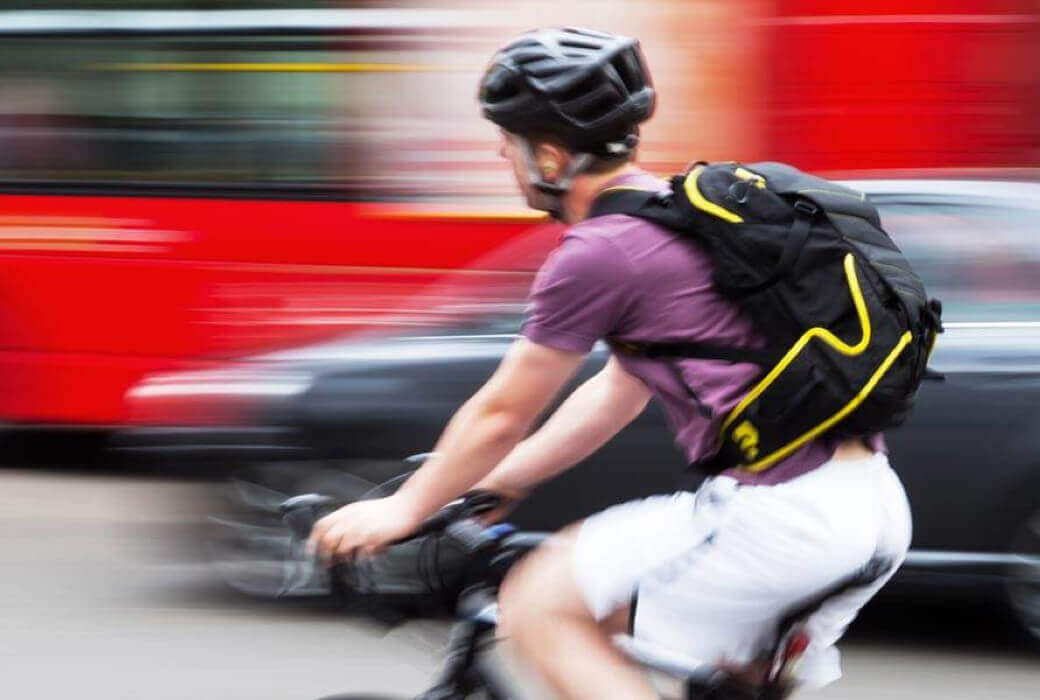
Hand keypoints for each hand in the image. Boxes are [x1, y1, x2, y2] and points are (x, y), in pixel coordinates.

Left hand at [307, 494, 423, 561]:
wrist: (407, 506)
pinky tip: (368, 557)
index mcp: (347, 512)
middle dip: (326, 554)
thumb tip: (338, 543)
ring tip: (350, 561)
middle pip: (329, 538)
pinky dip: (363, 558)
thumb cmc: (386, 511)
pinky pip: (363, 552)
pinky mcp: (375, 535)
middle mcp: (352, 518)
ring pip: (343, 546)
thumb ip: (348, 525)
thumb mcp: (362, 512)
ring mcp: (363, 527)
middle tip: (328, 563)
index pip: (321, 525)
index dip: (313, 540)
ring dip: (344, 557)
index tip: (311, 552)